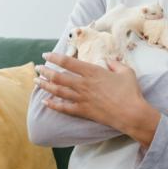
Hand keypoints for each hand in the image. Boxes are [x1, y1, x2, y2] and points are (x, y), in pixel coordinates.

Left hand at [35, 53, 159, 143]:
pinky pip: (64, 108)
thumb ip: (115, 64)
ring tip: (37, 82)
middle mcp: (84, 84)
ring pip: (58, 91)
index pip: (68, 62)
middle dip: (45, 71)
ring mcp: (82, 98)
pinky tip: (45, 102)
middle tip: (37, 68)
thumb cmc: (130, 91)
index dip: (54, 58)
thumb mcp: (126, 71)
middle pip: (58, 76)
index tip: (46, 55)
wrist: (131, 113)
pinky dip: (53, 105)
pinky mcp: (83, 111)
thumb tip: (109, 61)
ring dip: (45, 85)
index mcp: (93, 72)